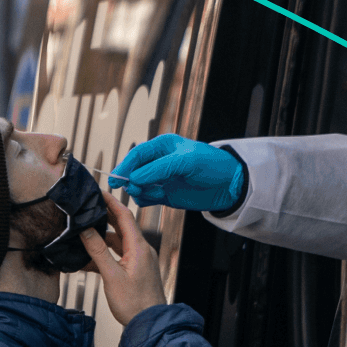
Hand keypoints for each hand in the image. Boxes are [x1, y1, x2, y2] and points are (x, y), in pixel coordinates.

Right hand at [79, 191, 165, 325]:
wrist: (149, 323)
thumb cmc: (135, 303)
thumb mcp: (112, 275)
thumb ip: (97, 251)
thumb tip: (86, 230)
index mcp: (138, 247)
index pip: (125, 216)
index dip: (111, 202)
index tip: (98, 192)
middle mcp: (141, 250)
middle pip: (121, 227)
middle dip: (104, 217)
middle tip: (87, 209)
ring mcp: (138, 260)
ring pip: (117, 242)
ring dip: (101, 239)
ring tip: (81, 235)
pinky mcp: (134, 270)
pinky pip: (117, 256)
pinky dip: (103, 255)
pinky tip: (88, 260)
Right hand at [109, 134, 246, 211]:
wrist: (230, 186)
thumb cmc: (212, 166)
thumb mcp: (186, 162)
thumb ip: (158, 169)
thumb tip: (133, 179)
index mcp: (162, 147)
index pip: (136, 155)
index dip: (124, 166)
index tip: (116, 179)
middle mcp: (157, 162)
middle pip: (132, 171)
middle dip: (130, 180)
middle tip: (134, 189)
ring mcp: (159, 179)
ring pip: (136, 186)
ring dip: (139, 191)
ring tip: (153, 194)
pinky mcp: (162, 194)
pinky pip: (144, 198)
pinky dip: (146, 200)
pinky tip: (158, 198)